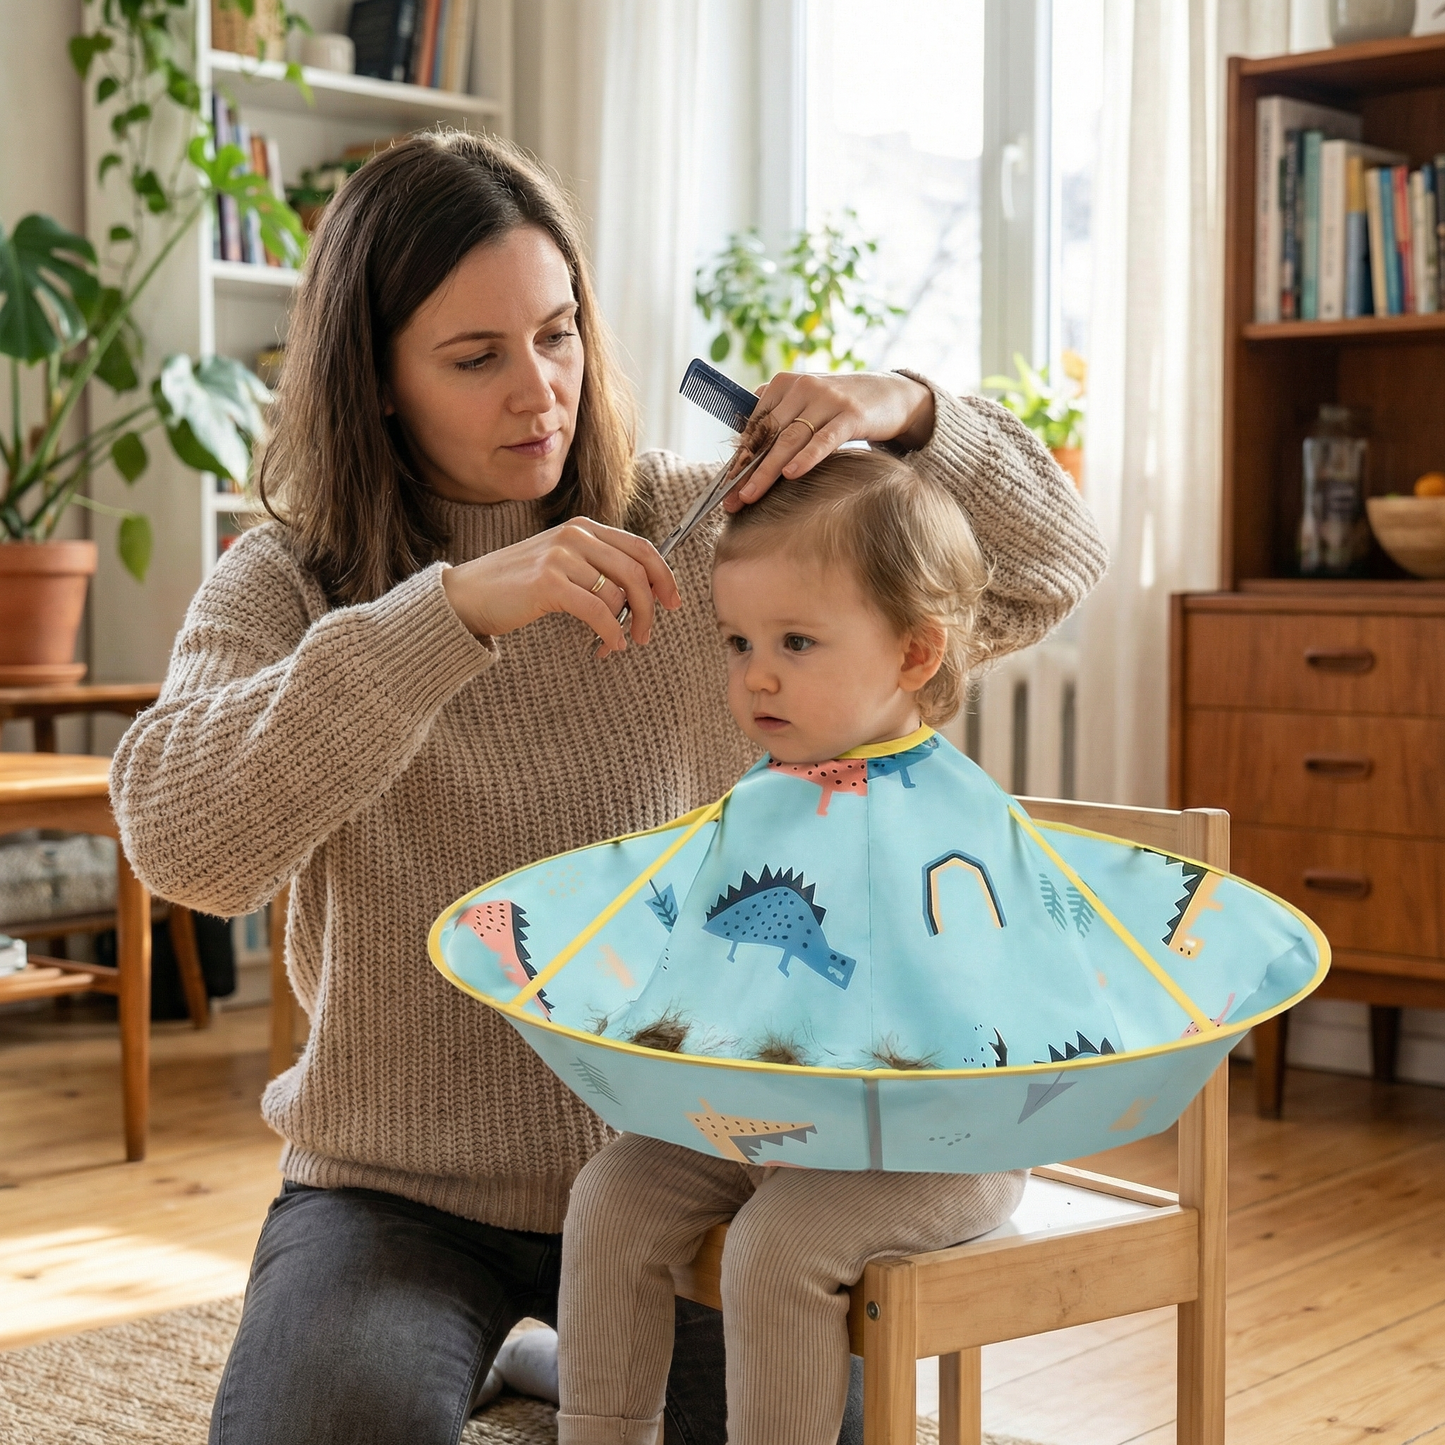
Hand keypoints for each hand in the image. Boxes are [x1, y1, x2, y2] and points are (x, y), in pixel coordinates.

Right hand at [439, 517, 679, 657]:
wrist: (468, 595)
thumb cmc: (516, 586)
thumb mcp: (561, 564)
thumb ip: (596, 567)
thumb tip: (640, 593)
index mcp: (583, 528)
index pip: (640, 547)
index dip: (664, 575)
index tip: (673, 601)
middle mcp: (575, 536)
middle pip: (637, 572)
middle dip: (650, 607)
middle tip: (647, 633)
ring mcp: (561, 556)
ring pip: (619, 594)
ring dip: (626, 625)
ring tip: (616, 642)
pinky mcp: (549, 582)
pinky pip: (598, 611)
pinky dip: (611, 632)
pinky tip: (609, 645)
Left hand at [724, 371, 934, 510]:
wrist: (891, 393)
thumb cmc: (841, 404)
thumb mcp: (805, 400)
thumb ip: (776, 411)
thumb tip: (743, 435)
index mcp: (784, 383)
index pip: (754, 425)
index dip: (739, 457)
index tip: (725, 486)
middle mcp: (802, 387)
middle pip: (767, 435)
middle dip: (747, 470)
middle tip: (732, 499)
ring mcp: (827, 400)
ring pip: (790, 439)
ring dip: (767, 470)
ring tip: (751, 495)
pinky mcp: (851, 414)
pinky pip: (824, 439)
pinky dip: (807, 457)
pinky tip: (791, 474)